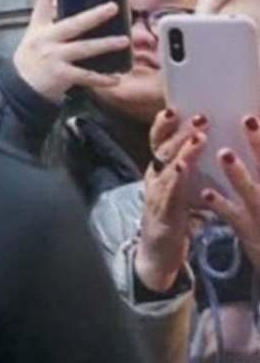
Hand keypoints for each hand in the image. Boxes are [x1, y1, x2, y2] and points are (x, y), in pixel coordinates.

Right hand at [13, 0, 129, 101]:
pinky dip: (102, 79)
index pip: (42, 2)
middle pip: (73, 25)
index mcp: (39, 29)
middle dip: (94, 15)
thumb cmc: (31, 60)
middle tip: (113, 7)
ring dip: (105, 45)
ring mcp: (54, 59)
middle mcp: (46, 41)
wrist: (20, 89)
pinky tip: (117, 78)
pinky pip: (86, 76)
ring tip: (124, 41)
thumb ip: (48, 15)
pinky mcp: (61, 76)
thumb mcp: (34, 34)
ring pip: (84, 49)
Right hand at [134, 109, 207, 292]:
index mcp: (159, 171)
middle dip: (179, 132)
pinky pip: (170, 193)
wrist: (157, 255)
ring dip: (182, 151)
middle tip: (198, 116)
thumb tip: (207, 142)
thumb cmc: (173, 218)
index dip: (163, 125)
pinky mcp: (163, 214)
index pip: (158, 142)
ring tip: (198, 136)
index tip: (173, 107)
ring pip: (167, 168)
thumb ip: (187, 168)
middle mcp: (154, 180)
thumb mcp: (178, 189)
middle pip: (162, 150)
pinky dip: (176, 178)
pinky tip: (184, 167)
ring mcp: (156, 196)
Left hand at [201, 115, 259, 274]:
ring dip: (238, 173)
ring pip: (251, 190)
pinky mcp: (248, 230)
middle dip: (259, 144)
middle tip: (248, 120)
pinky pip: (232, 216)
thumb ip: (257, 168)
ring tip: (224, 153)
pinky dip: (220, 204)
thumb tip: (244, 146)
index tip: (258, 114)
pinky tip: (206, 193)